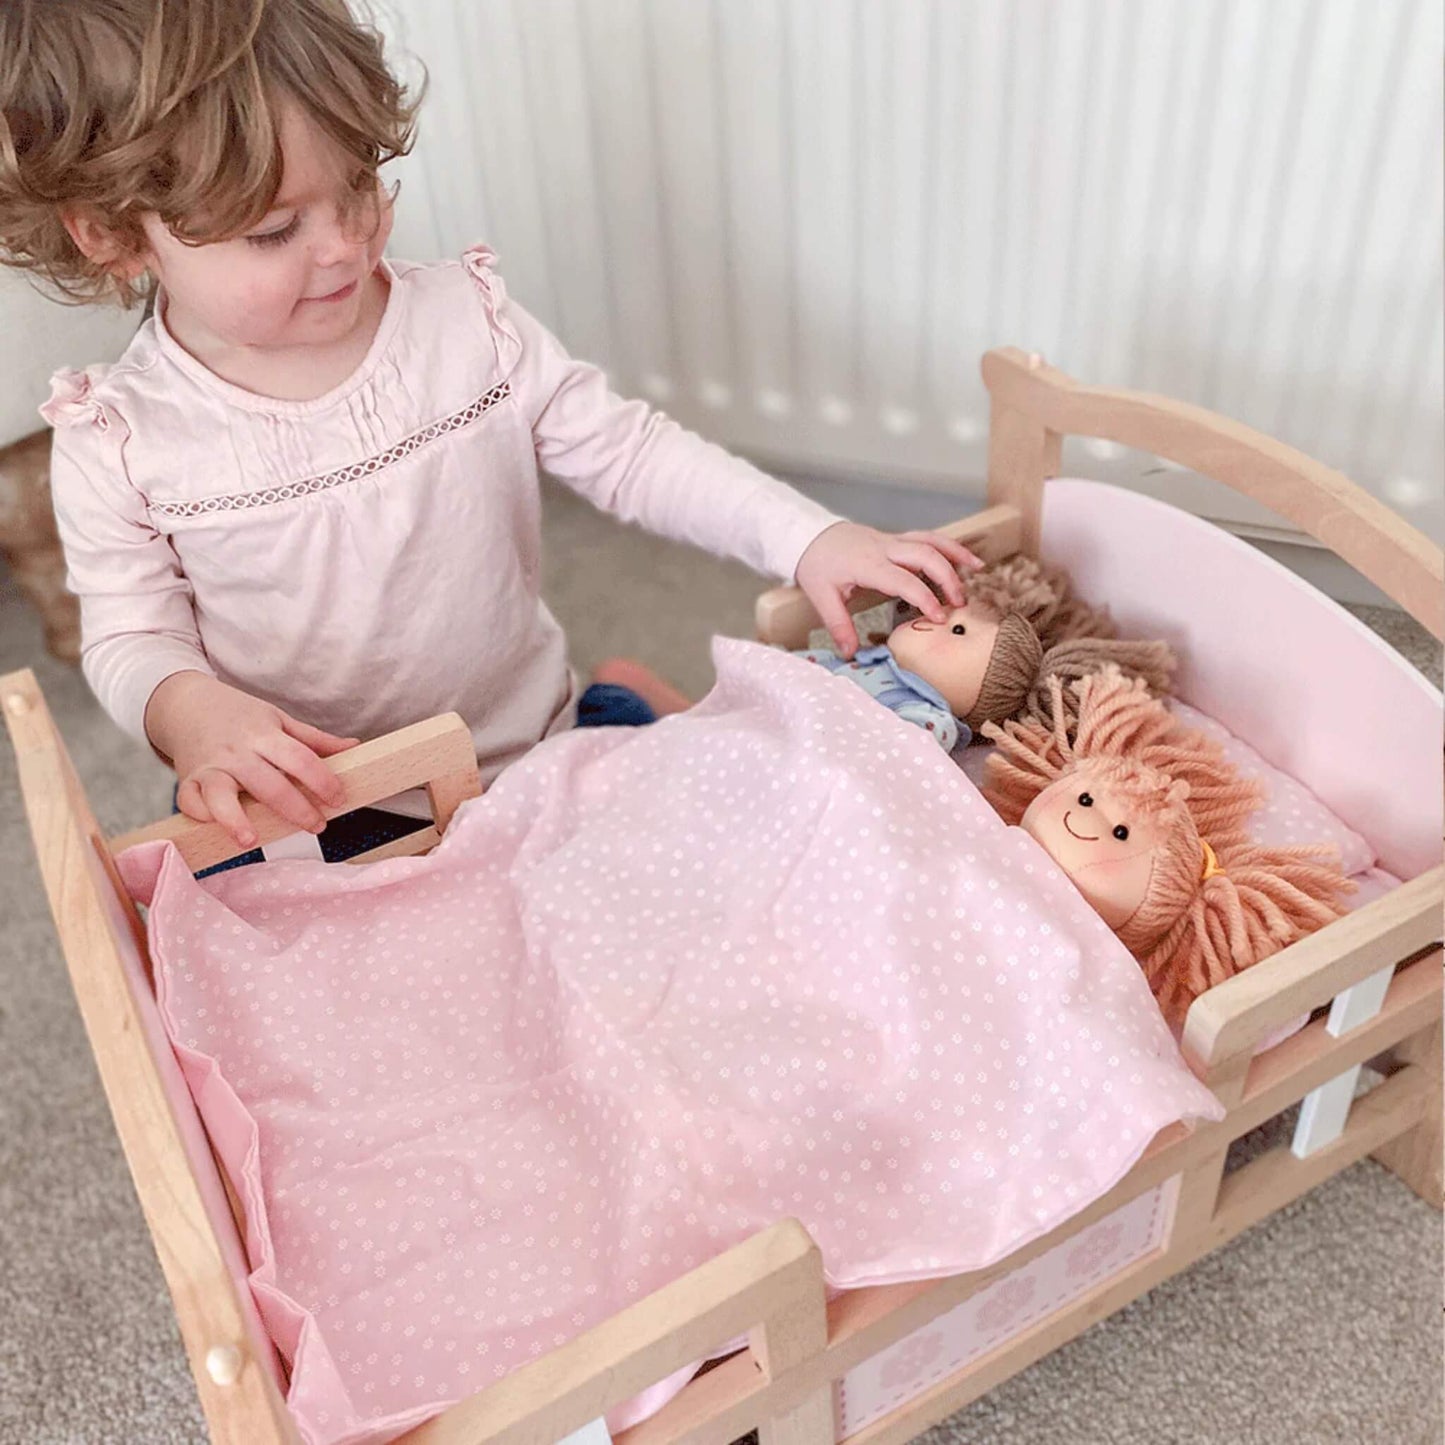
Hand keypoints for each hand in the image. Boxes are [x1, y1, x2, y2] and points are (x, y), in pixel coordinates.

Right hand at [144, 672, 358, 847]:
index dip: (322, 781)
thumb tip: (354, 746)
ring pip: (221, 796)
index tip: (338, 799)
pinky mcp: (187, 779)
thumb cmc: (239, 716)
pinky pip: (188, 800)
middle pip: (269, 784)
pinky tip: (216, 827)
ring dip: (235, 820)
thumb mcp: (278, 719)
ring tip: (252, 841)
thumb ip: (314, 739)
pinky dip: (199, 815)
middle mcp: (237, 752)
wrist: (186, 703)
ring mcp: (210, 766)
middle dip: (296, 809)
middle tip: (318, 825)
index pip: (300, 759)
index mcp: (264, 735)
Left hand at [794, 522, 982, 657]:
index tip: (938, 618)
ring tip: (978, 569)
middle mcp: (885, 549)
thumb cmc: (816, 564)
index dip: (924, 598)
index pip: (904, 580)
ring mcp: (893, 541)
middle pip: (925, 555)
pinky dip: (948, 546)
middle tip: (959, 604)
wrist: (810, 534)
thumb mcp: (821, 597)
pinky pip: (927, 538)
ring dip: (956, 554)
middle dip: (947, 578)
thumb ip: (838, 625)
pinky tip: (965, 558)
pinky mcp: (896, 540)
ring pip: (930, 540)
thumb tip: (850, 653)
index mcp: (868, 564)